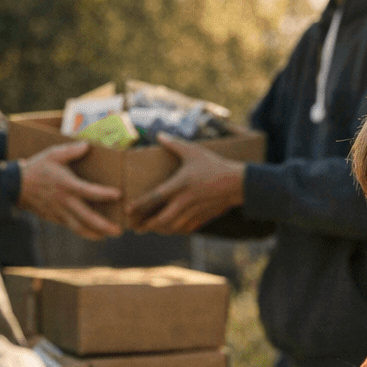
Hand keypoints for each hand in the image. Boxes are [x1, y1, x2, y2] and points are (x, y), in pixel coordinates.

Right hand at [17, 141, 122, 238]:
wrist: (15, 186)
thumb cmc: (37, 168)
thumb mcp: (52, 155)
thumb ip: (71, 151)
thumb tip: (87, 145)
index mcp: (67, 185)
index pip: (89, 191)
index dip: (104, 193)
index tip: (119, 194)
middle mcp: (65, 201)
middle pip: (87, 217)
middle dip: (104, 225)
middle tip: (119, 231)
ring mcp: (60, 212)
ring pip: (79, 227)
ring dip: (95, 234)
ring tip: (108, 236)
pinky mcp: (55, 218)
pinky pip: (72, 227)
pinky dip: (84, 232)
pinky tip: (95, 234)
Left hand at [126, 134, 244, 233]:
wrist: (238, 183)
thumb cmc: (215, 165)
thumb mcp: (194, 151)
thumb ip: (175, 144)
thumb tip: (159, 135)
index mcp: (179, 185)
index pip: (154, 197)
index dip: (140, 205)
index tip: (128, 210)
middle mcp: (185, 200)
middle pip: (162, 218)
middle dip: (147, 225)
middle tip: (136, 228)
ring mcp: (195, 211)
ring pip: (173, 226)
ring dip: (161, 230)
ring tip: (151, 230)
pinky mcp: (204, 216)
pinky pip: (187, 228)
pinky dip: (177, 230)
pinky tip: (172, 229)